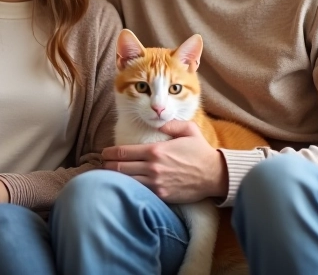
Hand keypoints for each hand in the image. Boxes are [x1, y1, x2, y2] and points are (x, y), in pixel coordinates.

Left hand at [102, 120, 227, 203]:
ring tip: (108, 177)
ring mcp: (156, 183)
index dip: (109, 153)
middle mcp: (152, 167)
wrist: (215, 175)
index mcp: (155, 151)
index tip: (104, 153)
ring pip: (126, 182)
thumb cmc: (200, 151)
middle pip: (120, 168)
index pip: (123, 152)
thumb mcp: (187, 129)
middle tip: (102, 165)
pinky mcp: (161, 195)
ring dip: (115, 179)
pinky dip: (129, 189)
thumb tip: (156, 121)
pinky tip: (124, 186)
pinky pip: (139, 192)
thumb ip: (169, 124)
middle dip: (107, 166)